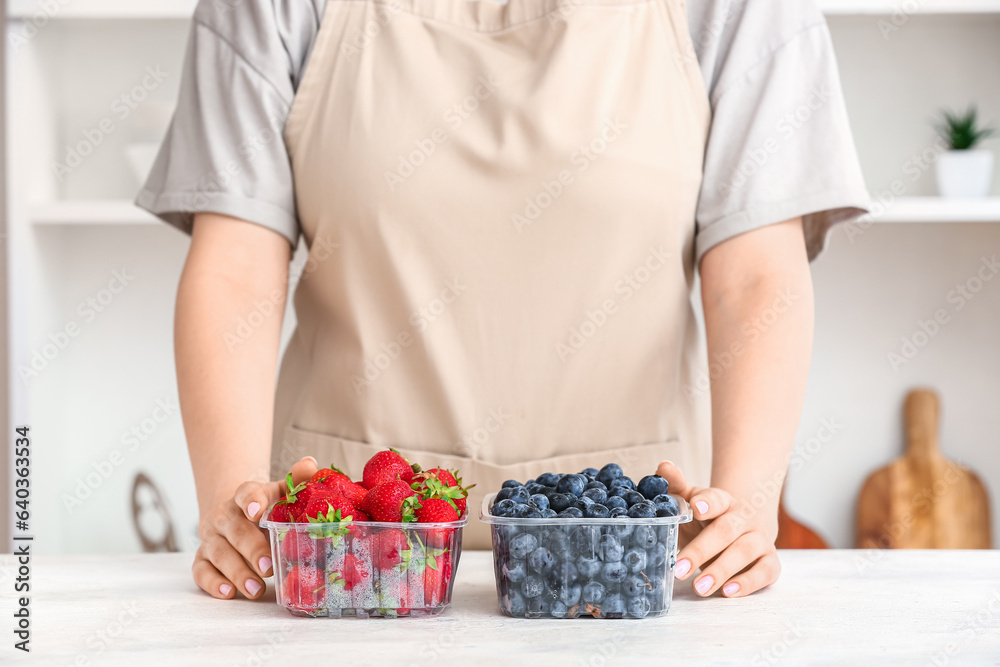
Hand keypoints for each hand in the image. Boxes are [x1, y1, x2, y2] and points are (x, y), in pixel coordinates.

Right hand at [192, 456, 318, 598]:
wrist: (236, 514)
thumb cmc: (267, 507)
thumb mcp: (283, 492)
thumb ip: (298, 480)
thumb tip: (310, 463)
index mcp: (247, 496)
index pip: (247, 493)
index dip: (252, 501)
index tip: (258, 512)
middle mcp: (225, 515)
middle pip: (235, 530)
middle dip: (252, 550)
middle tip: (269, 566)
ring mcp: (211, 537)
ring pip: (218, 553)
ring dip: (237, 572)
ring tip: (256, 589)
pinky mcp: (202, 557)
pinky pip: (201, 570)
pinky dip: (212, 583)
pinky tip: (229, 593)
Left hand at [657, 461, 780, 597]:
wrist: (747, 523)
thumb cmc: (711, 516)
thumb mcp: (692, 499)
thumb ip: (677, 486)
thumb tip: (663, 466)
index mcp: (723, 501)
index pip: (717, 499)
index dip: (707, 502)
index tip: (695, 507)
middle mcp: (743, 519)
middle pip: (725, 531)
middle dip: (701, 550)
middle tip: (679, 568)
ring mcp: (759, 540)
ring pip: (744, 552)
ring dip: (721, 570)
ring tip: (699, 586)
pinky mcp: (770, 561)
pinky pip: (765, 572)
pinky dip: (748, 583)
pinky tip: (728, 592)